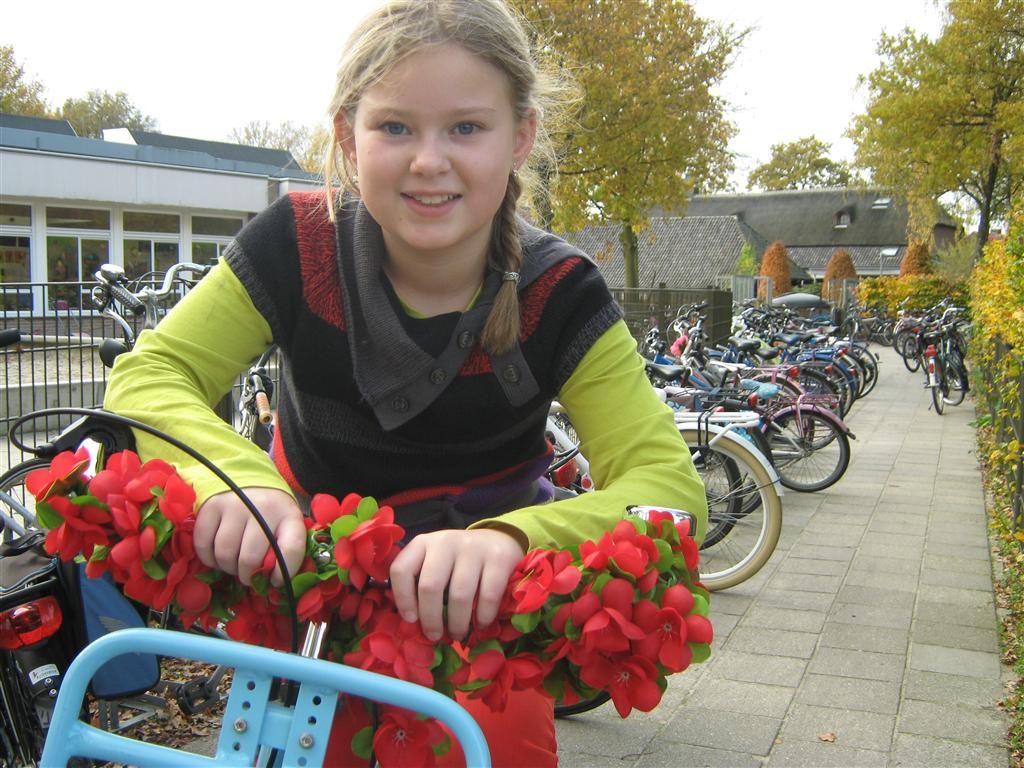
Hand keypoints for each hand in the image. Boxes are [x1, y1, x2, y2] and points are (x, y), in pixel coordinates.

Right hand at [194, 488, 305, 586]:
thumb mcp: (286, 526)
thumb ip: (284, 551)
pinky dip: (209, 558)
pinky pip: (203, 545)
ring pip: (224, 554)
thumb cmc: (269, 512)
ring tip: (233, 562)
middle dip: (247, 576)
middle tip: (247, 574)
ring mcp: (234, 505)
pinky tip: (218, 554)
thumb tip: (272, 584)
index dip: (283, 573)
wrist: (247, 480)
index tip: (274, 581)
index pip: (291, 549)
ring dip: (227, 567)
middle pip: (250, 559)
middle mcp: (262, 507)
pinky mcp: (210, 506)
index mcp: (289, 515)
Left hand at [389, 529, 525, 640]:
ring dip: (457, 623)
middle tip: (435, 636)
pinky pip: (488, 596)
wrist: (497, 540)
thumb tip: (413, 623)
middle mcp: (445, 542)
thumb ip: (420, 583)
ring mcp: (473, 548)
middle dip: (431, 618)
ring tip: (457, 634)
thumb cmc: (458, 561)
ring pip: (459, 595)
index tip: (411, 620)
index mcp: (423, 543)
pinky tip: (480, 624)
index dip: (403, 598)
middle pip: (430, 586)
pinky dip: (483, 616)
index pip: (401, 570)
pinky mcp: (498, 558)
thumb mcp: (434, 562)